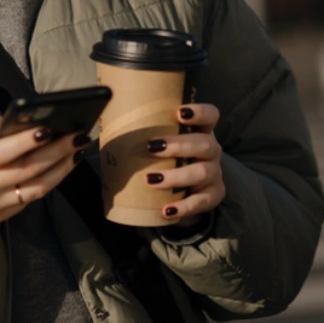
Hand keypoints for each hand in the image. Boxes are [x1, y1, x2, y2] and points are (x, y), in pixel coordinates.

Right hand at [0, 106, 88, 225]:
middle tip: (79, 136)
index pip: (3, 152)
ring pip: (35, 189)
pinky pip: (28, 200)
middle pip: (27, 171)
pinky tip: (62, 166)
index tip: (50, 128)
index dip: (28, 141)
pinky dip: (49, 182)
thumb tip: (10, 119)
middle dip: (57, 152)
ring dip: (60, 170)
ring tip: (78, 151)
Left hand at [143, 103, 224, 224]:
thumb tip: (108, 127)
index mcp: (201, 131)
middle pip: (205, 143)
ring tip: (151, 180)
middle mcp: (212, 151)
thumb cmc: (167, 160)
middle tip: (151, 147)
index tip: (179, 113)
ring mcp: (215, 174)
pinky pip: (201, 202)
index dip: (200, 112)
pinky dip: (183, 207)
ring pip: (202, 172)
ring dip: (176, 176)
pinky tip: (166, 210)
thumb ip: (146, 134)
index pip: (210, 115)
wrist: (184, 191)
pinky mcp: (213, 196)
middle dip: (178, 145)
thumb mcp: (162, 145)